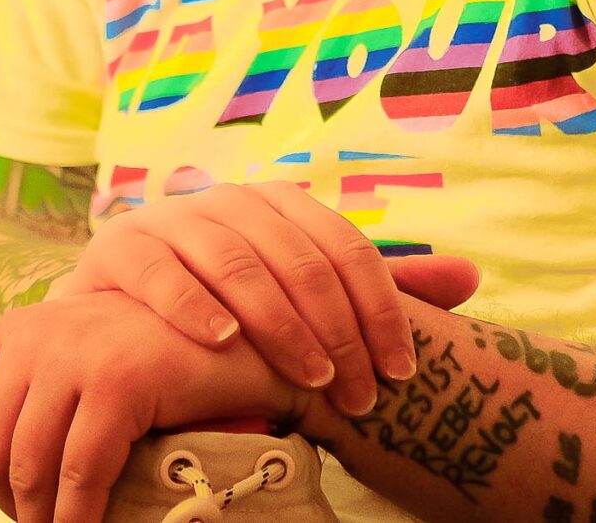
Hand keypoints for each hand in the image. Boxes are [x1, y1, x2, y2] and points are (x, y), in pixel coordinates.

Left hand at [0, 287, 308, 522]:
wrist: (247, 341)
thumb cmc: (165, 366)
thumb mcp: (82, 372)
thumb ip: (34, 399)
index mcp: (16, 331)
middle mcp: (32, 332)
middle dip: (13, 509)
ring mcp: (73, 352)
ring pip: (29, 471)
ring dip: (47, 520)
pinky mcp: (116, 379)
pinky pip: (79, 475)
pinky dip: (80, 518)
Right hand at [44, 182, 468, 417]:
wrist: (123, 303)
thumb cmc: (234, 299)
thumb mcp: (305, 288)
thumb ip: (378, 287)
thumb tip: (472, 278)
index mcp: (283, 202)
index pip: (345, 247)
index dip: (379, 309)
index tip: (400, 371)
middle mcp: (232, 201)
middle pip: (298, 259)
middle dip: (336, 331)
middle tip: (359, 394)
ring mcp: (175, 219)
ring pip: (237, 263)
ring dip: (277, 323)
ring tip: (309, 378)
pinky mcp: (123, 248)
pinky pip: (161, 272)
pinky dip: (190, 304)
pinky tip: (220, 342)